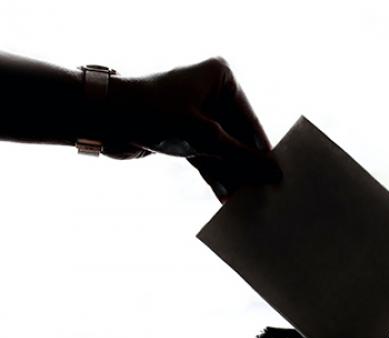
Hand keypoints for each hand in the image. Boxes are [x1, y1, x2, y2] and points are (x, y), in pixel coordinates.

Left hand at [106, 57, 281, 200]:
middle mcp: (211, 94)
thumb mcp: (203, 137)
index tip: (278, 176)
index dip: (263, 151)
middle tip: (263, 193)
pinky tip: (225, 196)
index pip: (251, 120)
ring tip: (246, 200)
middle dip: (246, 167)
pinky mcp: (184, 135)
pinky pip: (207, 158)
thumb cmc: (153, 113)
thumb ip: (240, 157)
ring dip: (231, 175)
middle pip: (238, 138)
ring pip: (223, 151)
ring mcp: (197, 116)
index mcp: (220, 79)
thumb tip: (273, 173)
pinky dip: (214, 176)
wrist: (104, 119)